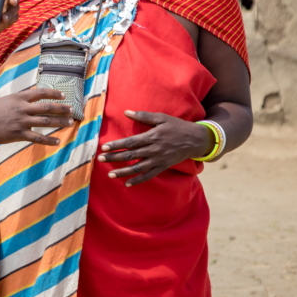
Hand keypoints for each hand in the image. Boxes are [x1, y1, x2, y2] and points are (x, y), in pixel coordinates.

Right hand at [0, 87, 73, 145]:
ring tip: (70, 123)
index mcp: (19, 98)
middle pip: (47, 107)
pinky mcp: (19, 134)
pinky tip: (57, 141)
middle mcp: (22, 108)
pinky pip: (38, 138)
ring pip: (46, 122)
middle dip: (61, 108)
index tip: (63, 95)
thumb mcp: (6, 100)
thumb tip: (32, 99)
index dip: (54, 93)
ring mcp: (22, 122)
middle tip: (72, 110)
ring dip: (60, 122)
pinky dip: (49, 140)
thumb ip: (19, 100)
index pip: (40, 93)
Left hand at [98, 110, 213, 186]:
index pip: (130, 142)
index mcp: (152, 136)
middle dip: (114, 158)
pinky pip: (149, 176)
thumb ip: (144, 116)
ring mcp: (158, 160)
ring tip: (110, 175)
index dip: (116, 145)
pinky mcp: (163, 167)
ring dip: (123, 172)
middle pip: (131, 155)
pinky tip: (127, 184)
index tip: (104, 147)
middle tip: (100, 159)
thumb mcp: (162, 117)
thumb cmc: (177, 126)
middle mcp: (154, 150)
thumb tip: (126, 112)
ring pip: (138, 168)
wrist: (196, 140)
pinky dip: (138, 180)